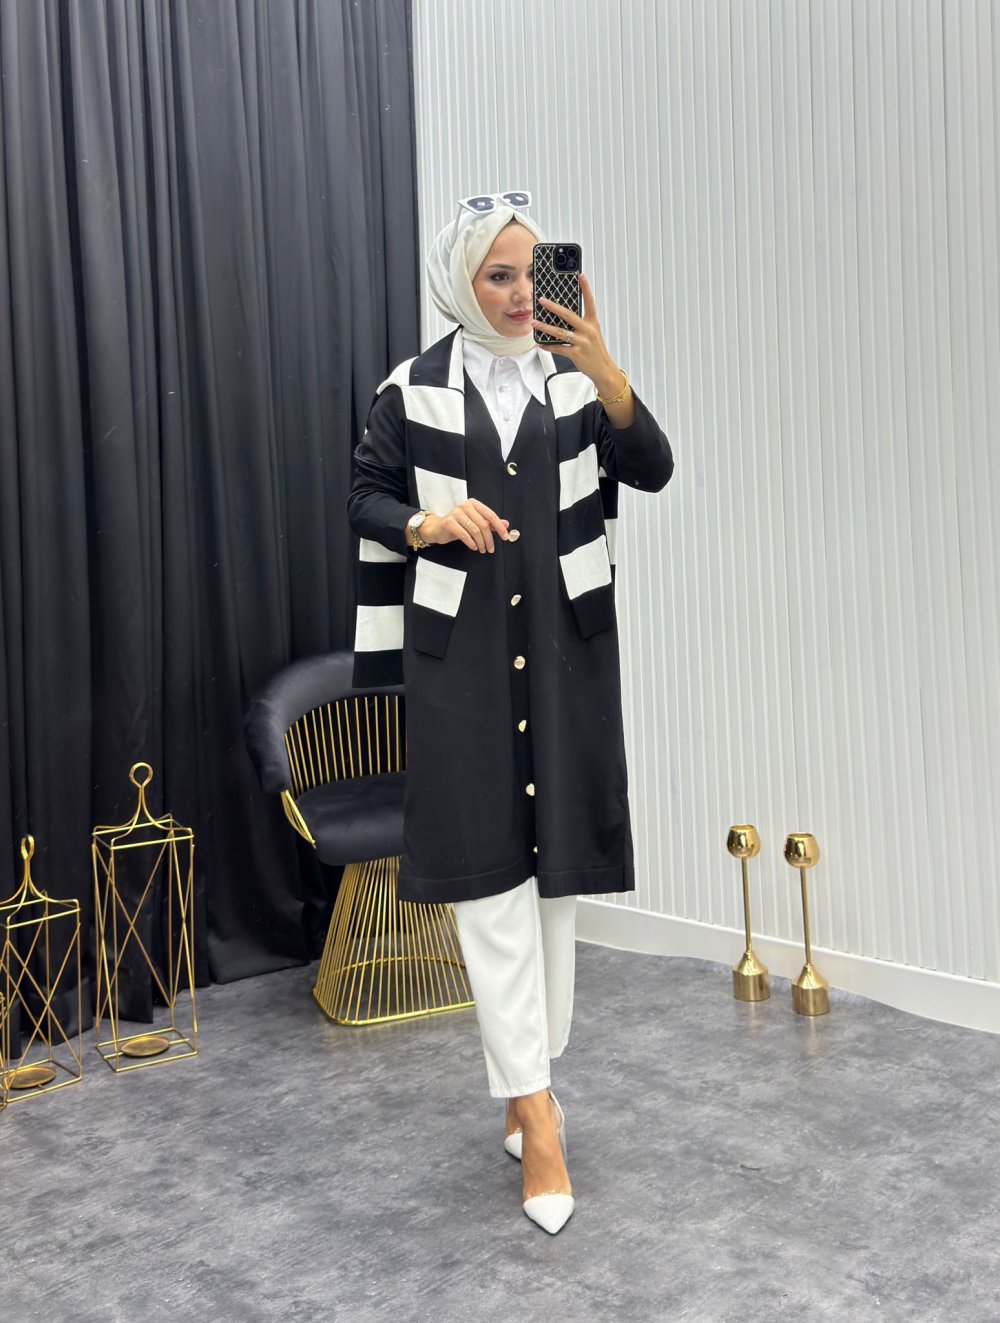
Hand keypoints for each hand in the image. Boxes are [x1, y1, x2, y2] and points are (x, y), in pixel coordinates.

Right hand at [421, 499, 508, 553]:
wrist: (438, 528)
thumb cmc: (458, 525)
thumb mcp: (475, 523)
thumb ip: (490, 523)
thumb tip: (506, 524)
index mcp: (473, 504)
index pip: (490, 515)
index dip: (499, 527)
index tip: (505, 537)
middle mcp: (465, 506)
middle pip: (483, 524)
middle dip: (489, 539)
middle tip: (491, 549)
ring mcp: (456, 513)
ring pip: (475, 530)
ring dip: (481, 543)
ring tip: (482, 549)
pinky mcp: (448, 522)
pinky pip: (464, 534)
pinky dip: (471, 543)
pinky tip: (474, 547)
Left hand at [532, 273, 626, 400]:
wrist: (603, 369)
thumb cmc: (596, 351)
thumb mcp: (592, 334)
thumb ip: (581, 324)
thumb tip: (562, 316)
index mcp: (592, 323)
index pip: (590, 302)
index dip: (586, 288)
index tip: (580, 276)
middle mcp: (588, 330)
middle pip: (568, 315)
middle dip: (553, 307)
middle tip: (542, 300)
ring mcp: (582, 342)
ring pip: (560, 332)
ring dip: (545, 327)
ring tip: (534, 323)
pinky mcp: (576, 354)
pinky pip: (559, 348)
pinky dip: (548, 346)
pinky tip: (541, 343)